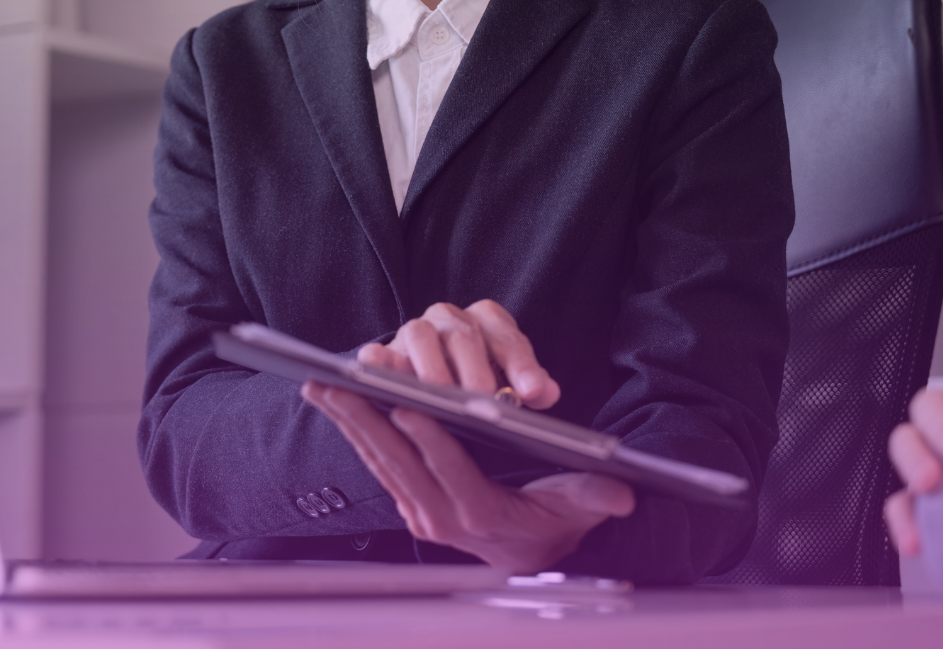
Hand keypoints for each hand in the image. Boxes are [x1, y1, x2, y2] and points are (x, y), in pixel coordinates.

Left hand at [301, 301, 632, 572]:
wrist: (529, 559)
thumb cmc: (555, 523)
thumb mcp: (580, 508)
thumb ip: (596, 496)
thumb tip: (623, 492)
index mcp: (481, 513)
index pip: (450, 470)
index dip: (429, 440)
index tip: (405, 407)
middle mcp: (441, 517)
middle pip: (399, 461)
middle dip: (365, 419)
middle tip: (335, 383)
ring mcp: (419, 513)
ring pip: (378, 460)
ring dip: (347, 421)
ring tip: (318, 385)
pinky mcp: (406, 503)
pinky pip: (375, 463)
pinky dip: (354, 431)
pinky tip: (334, 404)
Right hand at [373, 299, 560, 408]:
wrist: (430, 379)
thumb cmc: (478, 382)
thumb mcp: (508, 382)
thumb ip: (529, 386)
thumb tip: (547, 393)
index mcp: (486, 320)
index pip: (506, 336)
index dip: (520, 364)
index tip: (532, 392)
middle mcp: (448, 318)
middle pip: (462, 334)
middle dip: (474, 369)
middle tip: (484, 400)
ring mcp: (413, 331)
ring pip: (419, 334)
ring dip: (431, 367)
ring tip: (441, 398)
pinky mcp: (383, 352)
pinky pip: (378, 354)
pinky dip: (380, 365)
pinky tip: (387, 385)